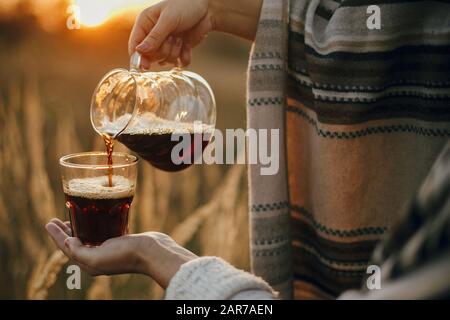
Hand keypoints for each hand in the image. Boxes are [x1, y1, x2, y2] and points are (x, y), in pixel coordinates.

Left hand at [45, 218, 196, 287]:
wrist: (152, 252)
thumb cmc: (126, 255)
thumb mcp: (97, 257)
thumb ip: (79, 252)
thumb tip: (69, 243)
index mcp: (90, 263)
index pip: (67, 248)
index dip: (56, 236)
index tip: (48, 222)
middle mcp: (98, 257)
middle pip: (76, 243)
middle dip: (65, 232)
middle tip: (55, 219)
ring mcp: (110, 249)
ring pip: (89, 237)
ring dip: (79, 228)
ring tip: (73, 218)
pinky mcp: (121, 241)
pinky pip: (104, 232)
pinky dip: (96, 225)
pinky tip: (97, 217)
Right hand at [128, 0, 262, 67]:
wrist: (208, 9)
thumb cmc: (185, 7)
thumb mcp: (168, 20)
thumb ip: (154, 37)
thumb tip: (139, 51)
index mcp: (145, 23)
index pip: (135, 45)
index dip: (138, 57)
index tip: (145, 67)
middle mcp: (153, 35)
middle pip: (150, 56)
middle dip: (163, 50)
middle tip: (172, 38)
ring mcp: (166, 44)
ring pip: (164, 60)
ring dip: (175, 51)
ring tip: (180, 37)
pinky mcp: (178, 51)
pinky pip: (177, 63)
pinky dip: (184, 57)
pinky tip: (187, 45)